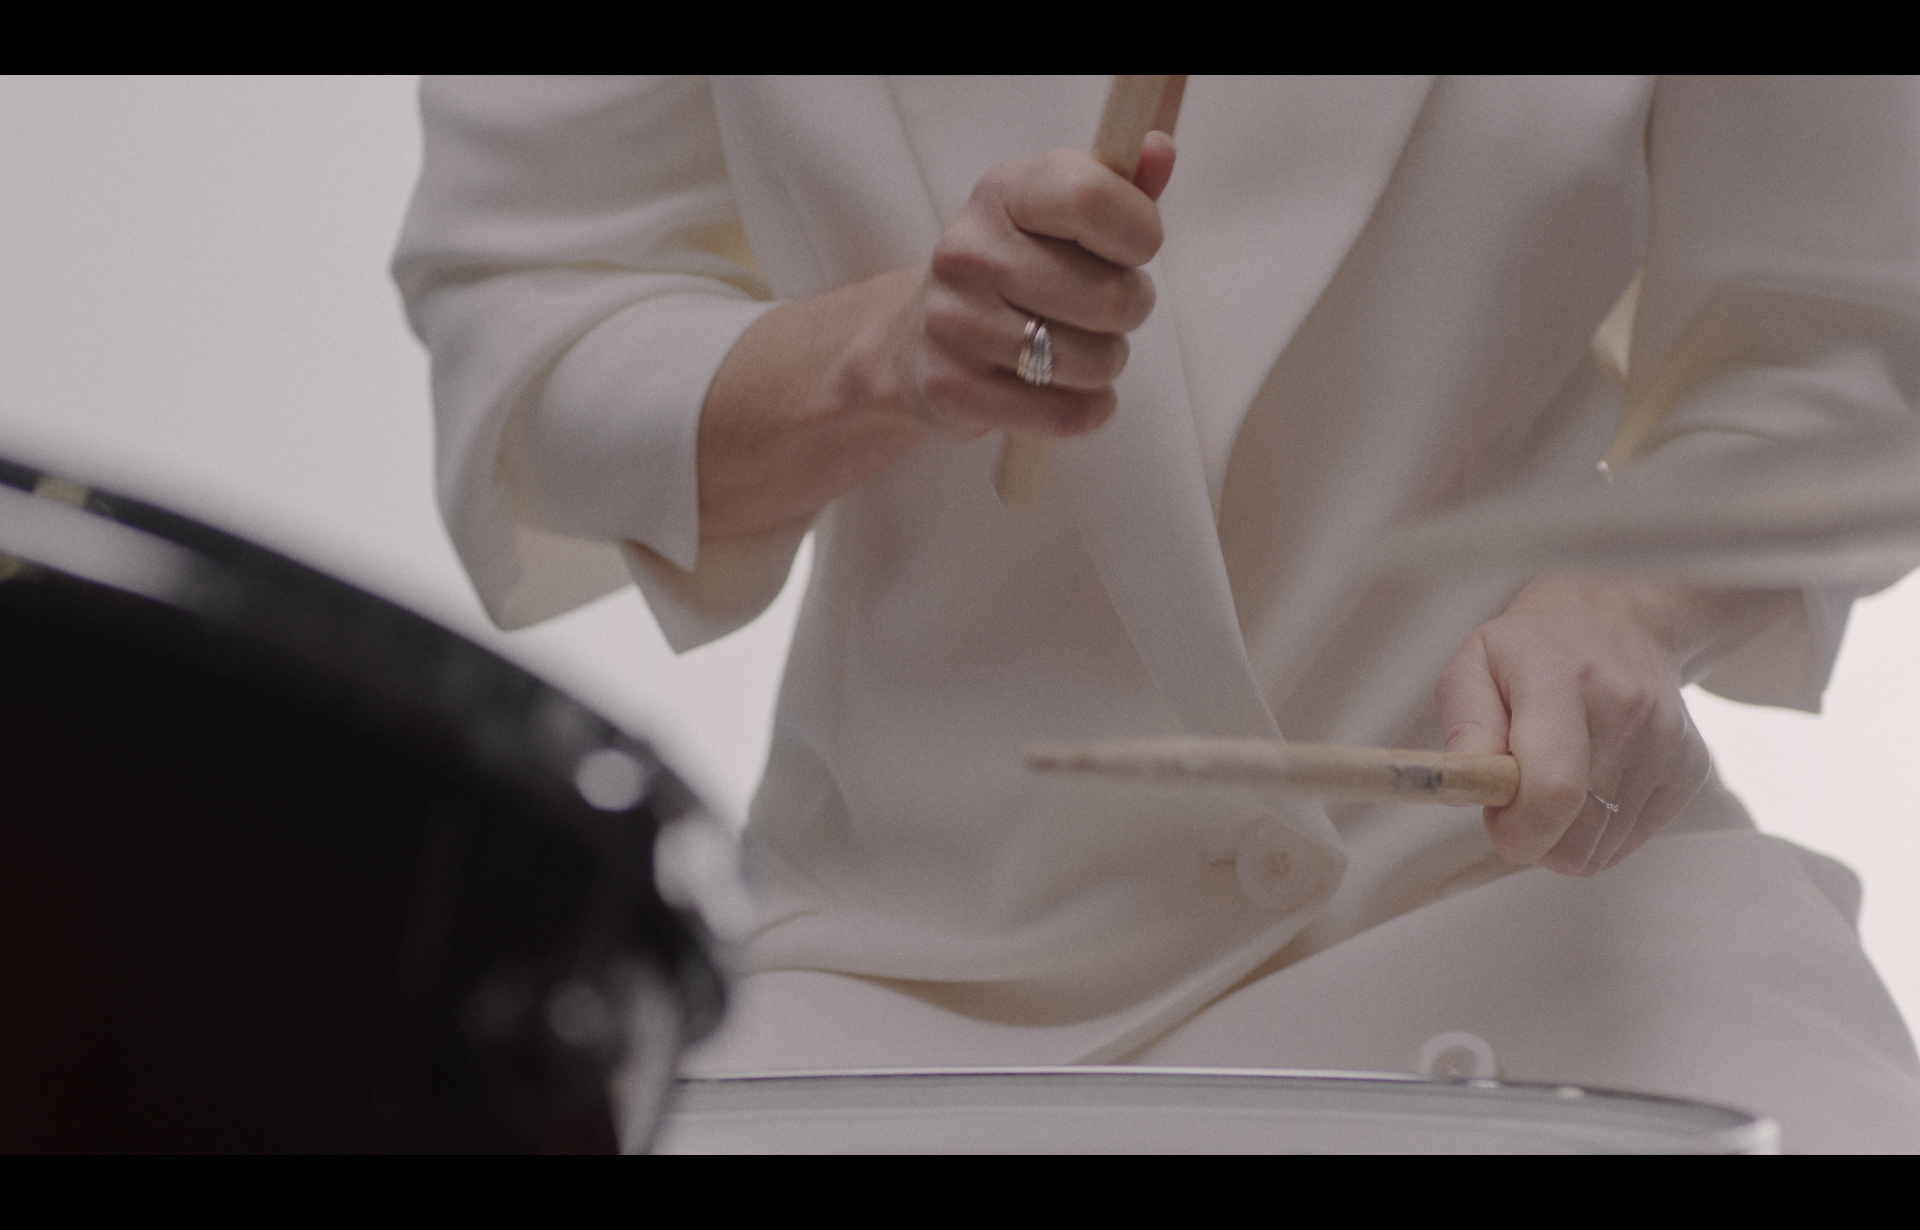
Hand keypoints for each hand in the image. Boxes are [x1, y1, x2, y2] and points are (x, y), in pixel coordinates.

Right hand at [697, 135, 1175, 541]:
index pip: (1091, 198)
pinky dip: (1089, 410)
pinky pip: (1064, 413)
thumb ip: (1117, 186)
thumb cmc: (1013, 271)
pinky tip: (1073, 393)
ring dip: (1106, 363)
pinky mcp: (951, 389)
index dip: (1139, 232)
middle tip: (1104, 310)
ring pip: (1092, 362)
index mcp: (1002, 192)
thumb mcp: (1058, 216)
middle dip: (1129, 311)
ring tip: (1079, 348)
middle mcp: (969, 252)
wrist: (916, 342)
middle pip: (1110, 298)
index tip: (1135, 249)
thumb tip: (1160, 150)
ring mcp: (954, 323)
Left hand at [1435, 577, 1791, 874]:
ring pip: (1600, 852)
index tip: (1496, 818)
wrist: (1623, 621)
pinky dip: (1596, 831)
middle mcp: (1625, 710)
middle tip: (1515, 799)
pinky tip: (1587, 783)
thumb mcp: (1474, 665)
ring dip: (1562, 837)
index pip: (1552, 791)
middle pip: (1576, 838)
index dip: (1517, 831)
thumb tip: (1468, 788)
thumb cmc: (1530, 650)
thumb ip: (1465, 729)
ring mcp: (1667, 742)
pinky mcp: (1690, 769)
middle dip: (1532, 839)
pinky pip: (1627, 844)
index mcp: (1559, 678)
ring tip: (1550, 783)